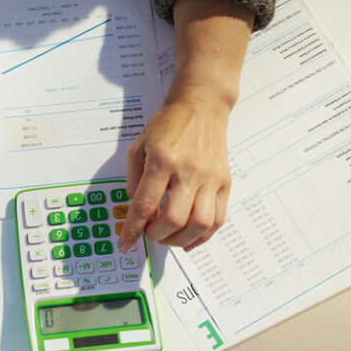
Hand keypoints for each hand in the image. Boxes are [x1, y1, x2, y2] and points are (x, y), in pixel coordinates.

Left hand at [119, 93, 230, 250]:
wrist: (201, 106)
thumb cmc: (168, 125)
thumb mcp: (139, 146)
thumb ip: (134, 179)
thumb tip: (136, 209)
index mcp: (162, 161)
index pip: (145, 205)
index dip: (133, 229)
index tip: (125, 243)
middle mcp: (188, 171)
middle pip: (174, 220)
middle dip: (156, 235)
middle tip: (149, 233)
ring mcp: (209, 178)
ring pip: (199, 224)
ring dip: (180, 240)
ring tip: (168, 237)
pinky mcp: (224, 183)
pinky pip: (218, 219)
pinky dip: (203, 236)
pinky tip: (189, 240)